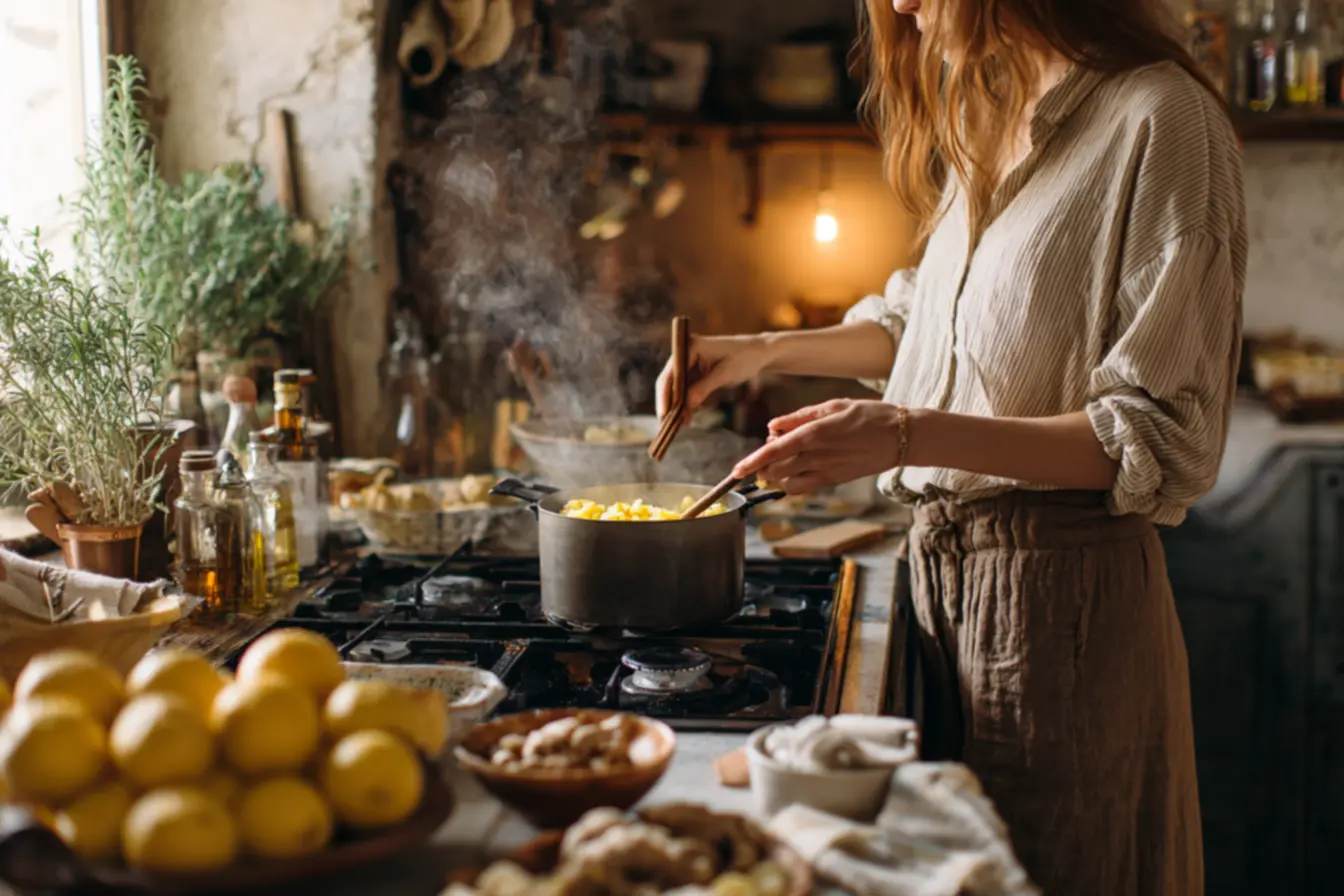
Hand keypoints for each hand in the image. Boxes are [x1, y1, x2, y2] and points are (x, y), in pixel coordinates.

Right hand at [655, 334, 775, 420]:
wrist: (758, 353)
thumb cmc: (744, 358)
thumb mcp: (724, 374)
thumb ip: (704, 388)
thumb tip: (686, 405)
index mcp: (691, 346)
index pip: (672, 373)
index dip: (665, 394)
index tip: (664, 413)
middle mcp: (686, 352)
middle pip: (669, 380)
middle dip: (668, 402)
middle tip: (665, 424)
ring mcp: (689, 362)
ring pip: (675, 387)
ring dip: (675, 405)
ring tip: (675, 426)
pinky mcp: (695, 371)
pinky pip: (685, 389)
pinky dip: (685, 403)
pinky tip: (685, 418)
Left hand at [732, 399, 904, 493]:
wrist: (902, 437)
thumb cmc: (869, 415)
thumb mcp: (834, 406)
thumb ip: (800, 417)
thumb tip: (772, 426)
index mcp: (816, 432)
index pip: (775, 450)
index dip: (753, 461)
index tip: (736, 470)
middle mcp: (819, 454)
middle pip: (776, 469)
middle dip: (762, 465)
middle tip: (767, 451)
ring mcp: (827, 470)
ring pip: (787, 482)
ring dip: (774, 475)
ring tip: (778, 462)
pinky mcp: (835, 480)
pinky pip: (803, 488)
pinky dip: (790, 483)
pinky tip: (791, 473)